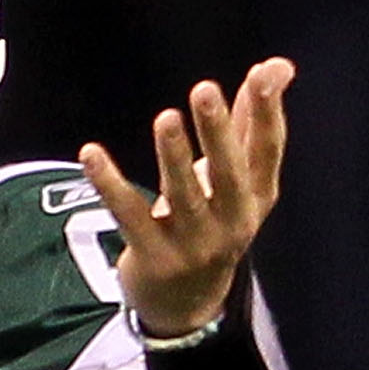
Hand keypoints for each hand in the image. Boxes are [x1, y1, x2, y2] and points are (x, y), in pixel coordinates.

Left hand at [79, 58, 296, 337]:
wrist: (187, 304)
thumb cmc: (214, 222)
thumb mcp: (238, 179)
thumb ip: (250, 121)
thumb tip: (276, 65)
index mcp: (257, 197)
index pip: (267, 150)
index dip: (267, 112)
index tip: (264, 73)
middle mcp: (232, 221)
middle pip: (229, 173)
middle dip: (218, 132)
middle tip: (205, 90)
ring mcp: (194, 243)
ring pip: (183, 196)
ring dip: (173, 156)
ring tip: (166, 117)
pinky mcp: (154, 257)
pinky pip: (129, 215)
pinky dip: (109, 184)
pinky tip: (91, 153)